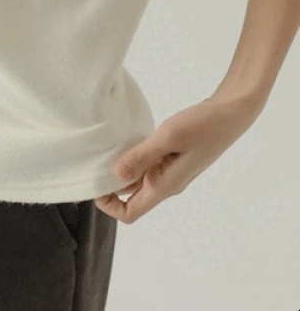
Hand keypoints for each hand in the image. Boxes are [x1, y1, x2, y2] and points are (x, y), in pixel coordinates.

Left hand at [94, 92, 263, 223]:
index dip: (109, 205)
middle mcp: (167, 183)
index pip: (131, 213)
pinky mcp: (175, 158)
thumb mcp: (169, 137)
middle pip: (132, 197)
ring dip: (122, 168)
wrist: (232, 113)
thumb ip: (142, 156)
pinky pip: (149, 164)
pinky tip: (128, 139)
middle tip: (94, 161)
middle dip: (111, 184)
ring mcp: (172, 171)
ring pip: (139, 179)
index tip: (95, 183)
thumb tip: (115, 175)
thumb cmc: (203, 125)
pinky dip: (135, 156)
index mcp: (165, 185)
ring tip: (106, 148)